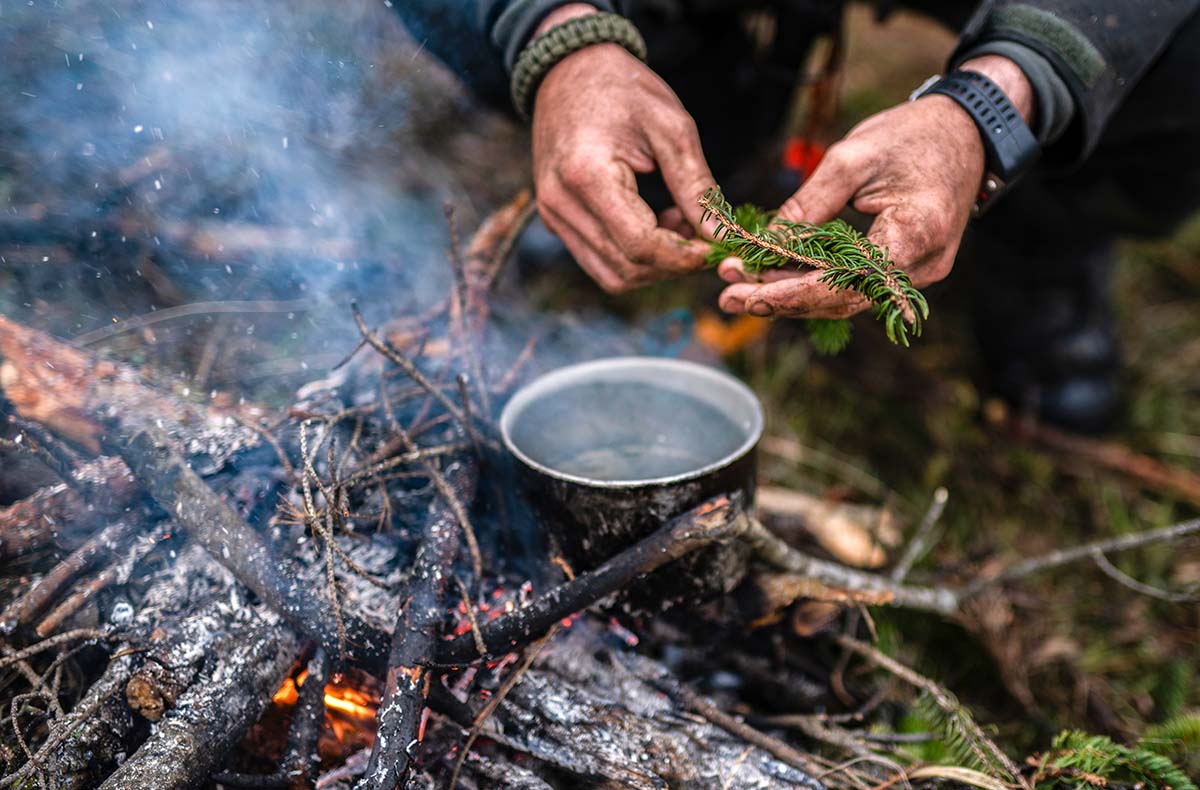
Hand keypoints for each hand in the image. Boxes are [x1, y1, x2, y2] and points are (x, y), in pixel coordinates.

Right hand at [532, 4, 715, 292]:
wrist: (570, 71)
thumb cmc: (623, 89)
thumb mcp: (672, 128)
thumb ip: (697, 188)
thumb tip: (723, 238)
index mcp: (587, 176)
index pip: (639, 246)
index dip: (683, 257)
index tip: (714, 247)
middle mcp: (561, 204)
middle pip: (626, 269)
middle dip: (673, 265)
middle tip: (704, 237)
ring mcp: (553, 216)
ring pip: (612, 275)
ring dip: (654, 266)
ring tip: (680, 227)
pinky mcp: (555, 221)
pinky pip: (599, 261)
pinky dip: (634, 257)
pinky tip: (657, 225)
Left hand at [718, 55, 1034, 318]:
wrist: (965, 131)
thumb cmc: (913, 136)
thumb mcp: (852, 158)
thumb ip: (809, 206)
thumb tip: (764, 245)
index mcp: (914, 235)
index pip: (844, 283)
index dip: (790, 293)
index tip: (744, 292)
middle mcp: (921, 267)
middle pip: (840, 300)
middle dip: (780, 299)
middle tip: (726, 295)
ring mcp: (916, 273)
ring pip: (844, 299)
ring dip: (792, 295)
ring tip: (739, 287)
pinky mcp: (905, 269)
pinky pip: (853, 286)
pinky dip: (813, 284)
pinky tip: (773, 278)